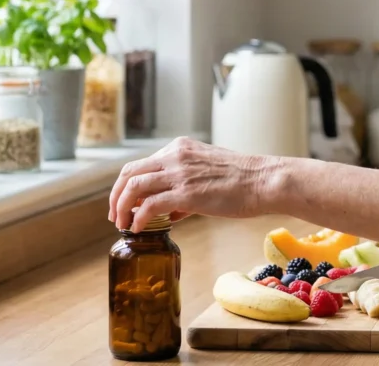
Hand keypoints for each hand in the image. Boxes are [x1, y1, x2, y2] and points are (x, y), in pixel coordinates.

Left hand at [108, 137, 272, 231]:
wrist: (264, 181)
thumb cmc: (243, 181)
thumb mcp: (208, 173)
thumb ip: (185, 188)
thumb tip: (168, 212)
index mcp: (179, 148)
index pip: (140, 164)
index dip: (126, 186)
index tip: (124, 204)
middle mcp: (175, 156)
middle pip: (129, 173)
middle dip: (116, 196)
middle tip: (115, 215)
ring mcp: (180, 173)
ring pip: (134, 187)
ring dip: (122, 207)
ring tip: (121, 224)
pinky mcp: (187, 193)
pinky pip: (150, 205)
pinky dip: (138, 218)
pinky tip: (138, 229)